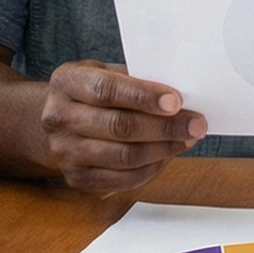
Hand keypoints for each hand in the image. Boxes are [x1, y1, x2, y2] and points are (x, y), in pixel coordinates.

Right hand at [40, 61, 206, 193]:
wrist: (61, 120)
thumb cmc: (93, 92)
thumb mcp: (106, 72)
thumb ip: (136, 80)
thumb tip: (181, 98)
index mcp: (66, 82)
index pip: (106, 90)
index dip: (143, 97)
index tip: (176, 101)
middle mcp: (58, 117)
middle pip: (118, 127)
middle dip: (164, 127)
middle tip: (195, 124)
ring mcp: (64, 152)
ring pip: (124, 157)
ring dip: (163, 150)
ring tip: (186, 139)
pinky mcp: (77, 178)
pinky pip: (122, 180)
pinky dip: (152, 169)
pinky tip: (167, 155)